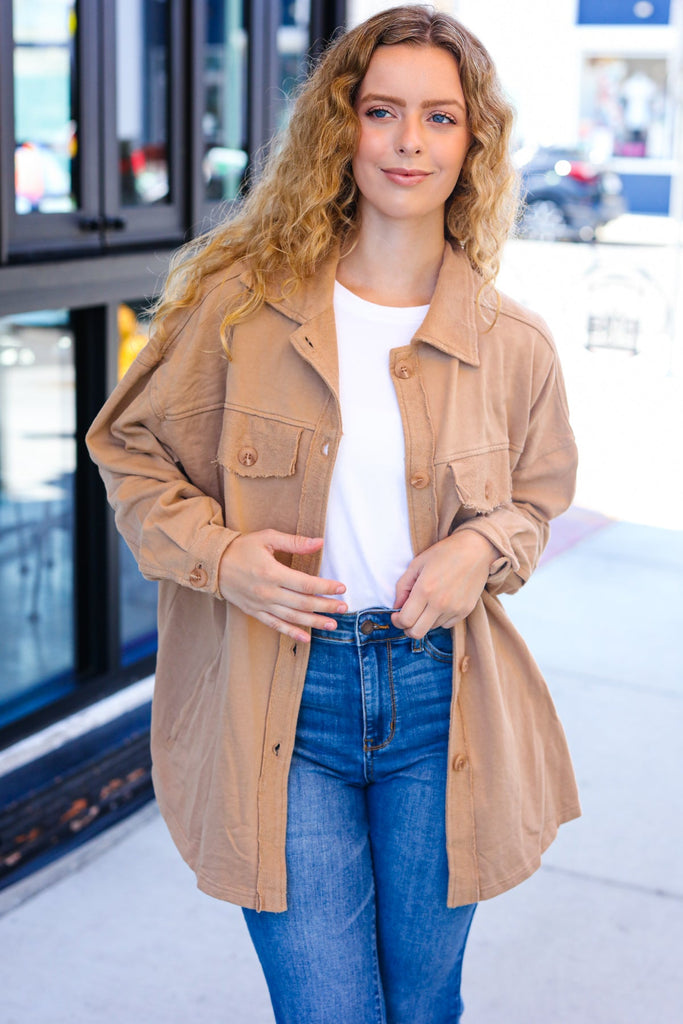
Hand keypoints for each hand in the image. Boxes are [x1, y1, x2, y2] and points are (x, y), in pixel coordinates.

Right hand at [218, 530, 346, 642]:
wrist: (212, 564)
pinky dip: (292, 633)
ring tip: (333, 624)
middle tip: (344, 607)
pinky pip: (276, 626)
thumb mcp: (267, 538)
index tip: (341, 588)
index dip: (326, 587)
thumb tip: (319, 542)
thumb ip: (294, 542)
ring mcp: (261, 605)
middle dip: (326, 606)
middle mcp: (268, 592)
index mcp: (272, 573)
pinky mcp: (255, 612)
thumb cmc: (241, 548)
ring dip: (314, 622)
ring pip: (293, 618)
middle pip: (303, 603)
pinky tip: (306, 638)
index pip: (306, 584)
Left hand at [391, 530, 497, 638]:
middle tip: (408, 617)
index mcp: (424, 590)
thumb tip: (397, 607)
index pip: (405, 620)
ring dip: (425, 620)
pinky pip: (446, 624)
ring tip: (428, 603)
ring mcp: (454, 609)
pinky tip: (442, 603)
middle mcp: (439, 603)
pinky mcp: (465, 611)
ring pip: (431, 628)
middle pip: (416, 632)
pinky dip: (440, 618)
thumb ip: (402, 587)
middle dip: (407, 628)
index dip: (397, 621)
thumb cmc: (444, 553)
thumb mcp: (416, 564)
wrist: (475, 550)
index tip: (397, 615)